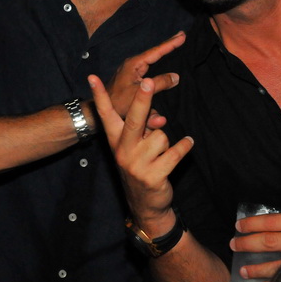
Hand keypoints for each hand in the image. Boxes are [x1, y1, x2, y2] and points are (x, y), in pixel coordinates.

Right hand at [90, 72, 193, 235]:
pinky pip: (176, 151)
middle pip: (134, 119)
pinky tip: (187, 143)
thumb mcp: (131, 148)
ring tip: (161, 152)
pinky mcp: (154, 176)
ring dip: (166, 141)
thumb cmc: (139, 166)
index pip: (106, 114)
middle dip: (142, 99)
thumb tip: (157, 117)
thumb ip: (138, 130)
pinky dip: (185, 145)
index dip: (100, 96)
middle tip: (148, 81)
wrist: (145, 204)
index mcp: (116, 140)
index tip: (92, 77)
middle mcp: (123, 150)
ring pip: (161, 136)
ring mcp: (137, 164)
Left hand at [101, 32, 185, 118]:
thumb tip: (176, 77)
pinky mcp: (132, 77)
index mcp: (134, 64)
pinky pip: (148, 65)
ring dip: (163, 51)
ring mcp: (131, 70)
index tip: (182, 36)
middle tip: (181, 35)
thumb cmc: (118, 102)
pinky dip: (158, 59)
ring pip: (151, 58)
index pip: (156, 51)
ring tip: (175, 44)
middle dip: (168, 44)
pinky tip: (162, 59)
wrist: (102, 109)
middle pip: (154, 52)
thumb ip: (158, 84)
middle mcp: (133, 64)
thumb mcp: (140, 93)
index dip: (170, 44)